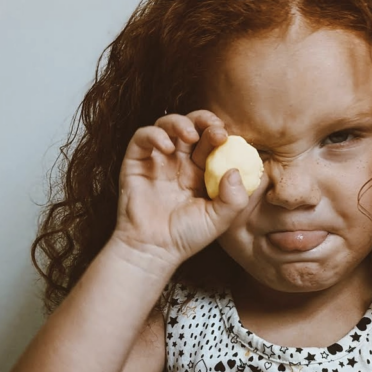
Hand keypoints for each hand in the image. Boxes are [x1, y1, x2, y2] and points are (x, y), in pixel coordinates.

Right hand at [113, 112, 251, 266]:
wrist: (153, 250)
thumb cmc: (186, 237)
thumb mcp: (219, 220)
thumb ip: (234, 199)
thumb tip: (235, 170)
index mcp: (202, 171)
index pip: (212, 142)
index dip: (220, 134)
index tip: (228, 137)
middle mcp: (180, 161)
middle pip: (193, 127)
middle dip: (204, 121)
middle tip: (215, 129)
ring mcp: (158, 160)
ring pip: (167, 125)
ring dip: (180, 123)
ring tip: (190, 135)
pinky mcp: (136, 161)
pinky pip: (142, 137)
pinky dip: (154, 135)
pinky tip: (167, 147)